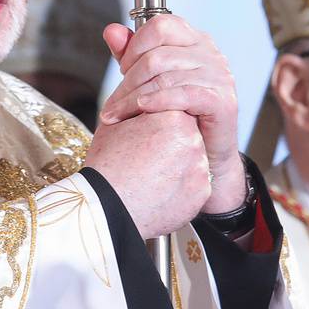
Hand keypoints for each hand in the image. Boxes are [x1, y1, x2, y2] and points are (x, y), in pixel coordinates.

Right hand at [86, 101, 209, 238]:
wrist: (107, 206)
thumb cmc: (107, 166)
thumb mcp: (116, 125)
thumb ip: (137, 109)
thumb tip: (143, 101)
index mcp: (174, 118)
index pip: (176, 112)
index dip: (161, 124)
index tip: (148, 135)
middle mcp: (192, 140)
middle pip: (188, 135)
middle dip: (172, 143)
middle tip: (150, 155)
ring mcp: (200, 168)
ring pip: (193, 159)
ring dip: (178, 164)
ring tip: (153, 174)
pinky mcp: (201, 192)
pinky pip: (194, 184)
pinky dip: (181, 186)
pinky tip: (160, 189)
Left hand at [96, 15, 245, 215]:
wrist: (204, 153)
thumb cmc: (178, 114)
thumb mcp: (149, 79)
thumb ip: (131, 54)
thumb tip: (111, 31)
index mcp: (194, 40)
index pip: (161, 25)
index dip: (135, 45)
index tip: (122, 68)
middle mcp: (210, 53)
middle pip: (158, 55)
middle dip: (128, 80)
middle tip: (112, 103)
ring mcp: (220, 76)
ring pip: (165, 77)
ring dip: (132, 98)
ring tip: (115, 115)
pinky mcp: (223, 100)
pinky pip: (182, 94)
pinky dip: (157, 101)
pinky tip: (141, 109)